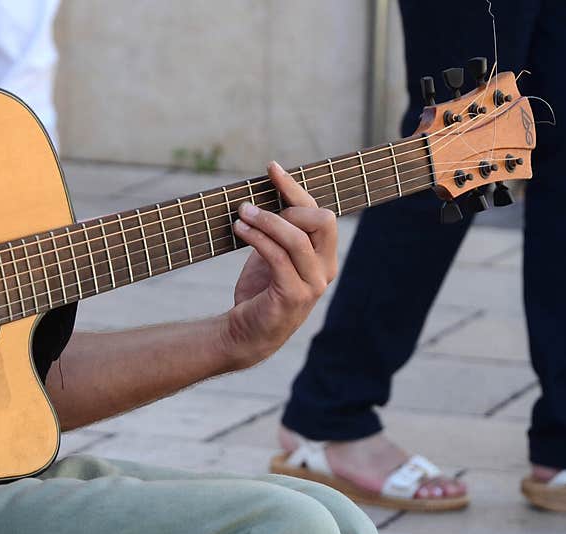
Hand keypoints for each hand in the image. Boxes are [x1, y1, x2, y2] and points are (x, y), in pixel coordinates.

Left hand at [222, 161, 337, 366]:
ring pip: (296, 238)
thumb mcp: (272, 255)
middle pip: (321, 221)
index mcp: (325, 257)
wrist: (246, 333)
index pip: (319, 213)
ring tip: (241, 214)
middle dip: (287, 207)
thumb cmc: (260, 292)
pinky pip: (278, 256)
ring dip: (266, 221)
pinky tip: (239, 230)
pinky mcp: (293, 295)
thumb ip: (280, 230)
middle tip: (252, 209)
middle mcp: (326, 269)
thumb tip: (269, 191)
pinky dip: (257, 238)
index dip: (295, 188)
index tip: (271, 168)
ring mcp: (313, 284)